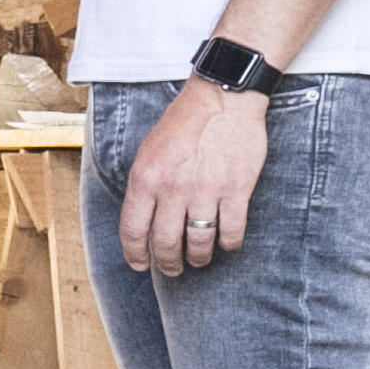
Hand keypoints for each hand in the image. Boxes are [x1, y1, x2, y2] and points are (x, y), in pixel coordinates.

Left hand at [119, 78, 266, 274]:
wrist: (222, 99)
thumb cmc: (183, 123)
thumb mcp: (148, 151)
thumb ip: (144, 186)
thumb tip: (141, 221)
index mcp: (146, 178)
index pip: (133, 230)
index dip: (135, 254)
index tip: (140, 266)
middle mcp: (173, 189)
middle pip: (166, 243)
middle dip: (168, 264)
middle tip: (173, 269)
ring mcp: (206, 191)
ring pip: (199, 243)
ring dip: (198, 258)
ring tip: (199, 260)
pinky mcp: (236, 190)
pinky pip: (231, 232)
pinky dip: (228, 244)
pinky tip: (226, 244)